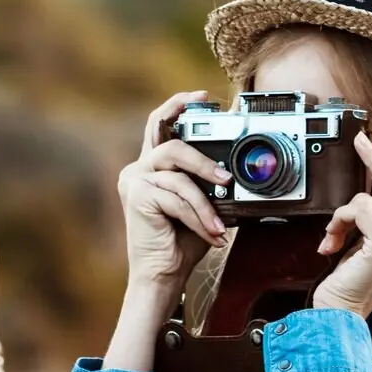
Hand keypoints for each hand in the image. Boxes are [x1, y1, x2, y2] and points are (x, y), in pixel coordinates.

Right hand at [117, 90, 231, 296]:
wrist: (163, 274)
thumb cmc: (181, 241)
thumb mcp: (201, 203)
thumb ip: (208, 182)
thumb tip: (236, 168)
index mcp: (151, 165)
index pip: (159, 124)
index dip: (178, 105)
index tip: (203, 97)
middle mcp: (138, 168)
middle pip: (171, 142)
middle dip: (202, 157)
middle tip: (226, 177)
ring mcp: (135, 181)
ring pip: (178, 173)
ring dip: (205, 200)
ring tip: (220, 222)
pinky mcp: (138, 197)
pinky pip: (177, 198)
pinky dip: (199, 217)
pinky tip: (210, 234)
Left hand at [312, 131, 371, 317]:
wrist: (341, 310)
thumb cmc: (349, 279)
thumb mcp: (363, 240)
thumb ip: (369, 217)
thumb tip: (360, 192)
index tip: (364, 140)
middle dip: (366, 173)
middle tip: (354, 151)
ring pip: (363, 201)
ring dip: (340, 220)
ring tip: (334, 244)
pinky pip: (358, 211)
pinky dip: (339, 223)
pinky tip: (332, 245)